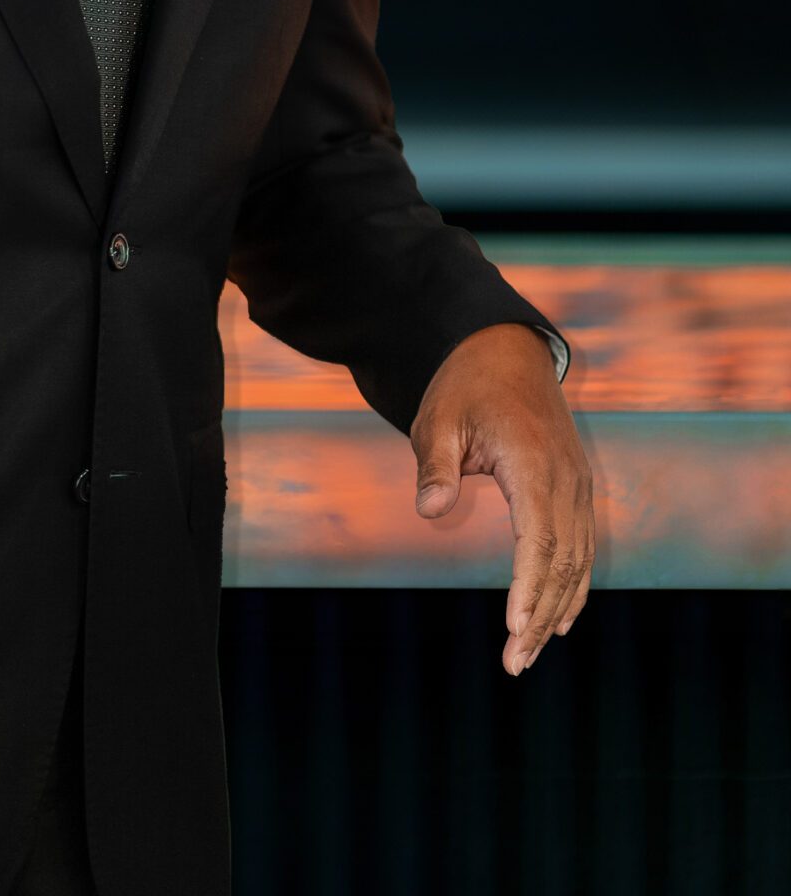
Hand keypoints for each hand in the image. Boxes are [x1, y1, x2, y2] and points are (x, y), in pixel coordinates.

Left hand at [409, 321, 594, 676]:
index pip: (538, 539)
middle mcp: (566, 479)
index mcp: (534, 463)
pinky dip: (574, 585)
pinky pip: (582, 545)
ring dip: (557, 609)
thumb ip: (436, 465)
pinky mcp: (576, 486)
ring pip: (578, 560)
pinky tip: (559, 620)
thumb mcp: (440, 418)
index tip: (515, 628)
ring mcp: (578, 483)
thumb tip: (430, 511)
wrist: (505, 348)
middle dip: (541, 615)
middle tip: (515, 663)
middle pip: (563, 561)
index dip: (529, 587)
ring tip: (528, 653)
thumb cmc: (465, 386)